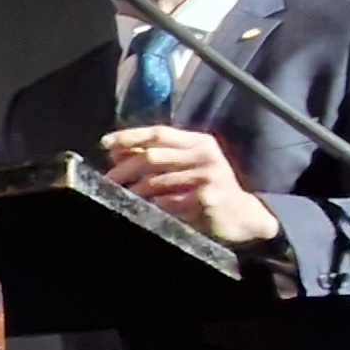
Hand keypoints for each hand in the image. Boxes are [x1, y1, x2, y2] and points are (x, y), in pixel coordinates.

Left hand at [102, 124, 279, 243]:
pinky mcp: (209, 197)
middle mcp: (204, 154)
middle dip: (126, 169)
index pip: (158, 133)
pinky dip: (156, 205)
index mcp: (198, 142)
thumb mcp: (189, 166)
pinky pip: (171, 201)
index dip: (129, 136)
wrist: (243, 215)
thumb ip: (159, 156)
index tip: (105, 143)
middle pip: (153, 156)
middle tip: (109, 180)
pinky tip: (151, 208)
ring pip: (158, 181)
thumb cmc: (209, 189)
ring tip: (124, 196)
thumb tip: (117, 151)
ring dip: (137, 190)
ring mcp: (208, 175)